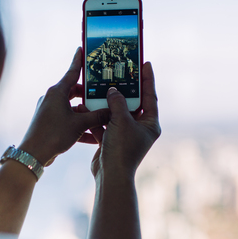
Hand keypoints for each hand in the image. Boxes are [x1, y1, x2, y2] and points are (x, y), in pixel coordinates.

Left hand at [19, 48, 109, 166]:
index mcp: (57, 92)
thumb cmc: (54, 135)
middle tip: (102, 94)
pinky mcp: (49, 122)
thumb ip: (97, 116)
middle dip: (88, 94)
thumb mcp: (79, 124)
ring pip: (72, 107)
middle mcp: (52, 98)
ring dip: (85, 112)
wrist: (34, 154)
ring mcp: (49, 110)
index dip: (79, 61)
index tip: (82, 49)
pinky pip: (67, 119)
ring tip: (100, 117)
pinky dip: (79, 125)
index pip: (72, 72)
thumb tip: (111, 110)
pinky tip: (92, 136)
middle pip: (74, 91)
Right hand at [90, 62, 160, 178]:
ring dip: (106, 102)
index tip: (145, 63)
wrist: (110, 175)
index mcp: (150, 124)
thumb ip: (118, 103)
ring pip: (115, 112)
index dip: (147, 79)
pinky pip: (104, 123)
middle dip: (124, 89)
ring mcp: (124, 134)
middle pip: (132, 103)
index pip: (150, 96)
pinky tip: (87, 104)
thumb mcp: (121, 121)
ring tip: (100, 85)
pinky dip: (96, 116)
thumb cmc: (121, 149)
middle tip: (119, 71)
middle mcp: (139, 128)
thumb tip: (114, 90)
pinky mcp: (111, 140)